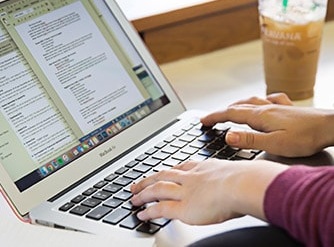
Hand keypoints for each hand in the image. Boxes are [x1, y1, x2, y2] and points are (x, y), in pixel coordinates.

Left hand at [130, 159, 286, 224]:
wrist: (244, 184)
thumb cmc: (247, 179)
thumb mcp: (238, 172)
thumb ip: (235, 177)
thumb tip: (245, 181)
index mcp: (204, 167)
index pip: (182, 167)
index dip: (170, 170)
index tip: (163, 171)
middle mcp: (191, 177)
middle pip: (163, 175)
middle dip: (149, 179)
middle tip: (138, 183)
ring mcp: (185, 191)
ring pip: (157, 189)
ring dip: (143, 193)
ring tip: (133, 197)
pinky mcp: (183, 207)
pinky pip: (160, 208)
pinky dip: (148, 210)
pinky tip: (141, 214)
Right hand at [200, 93, 333, 156]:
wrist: (332, 126)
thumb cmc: (306, 138)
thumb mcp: (274, 144)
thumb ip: (249, 140)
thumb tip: (227, 136)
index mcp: (260, 116)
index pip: (230, 114)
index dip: (214, 117)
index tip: (202, 121)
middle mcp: (266, 108)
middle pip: (238, 107)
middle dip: (222, 112)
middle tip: (211, 119)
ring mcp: (277, 107)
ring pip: (251, 102)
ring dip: (236, 105)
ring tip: (229, 110)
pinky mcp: (288, 109)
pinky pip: (268, 100)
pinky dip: (258, 101)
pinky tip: (262, 101)